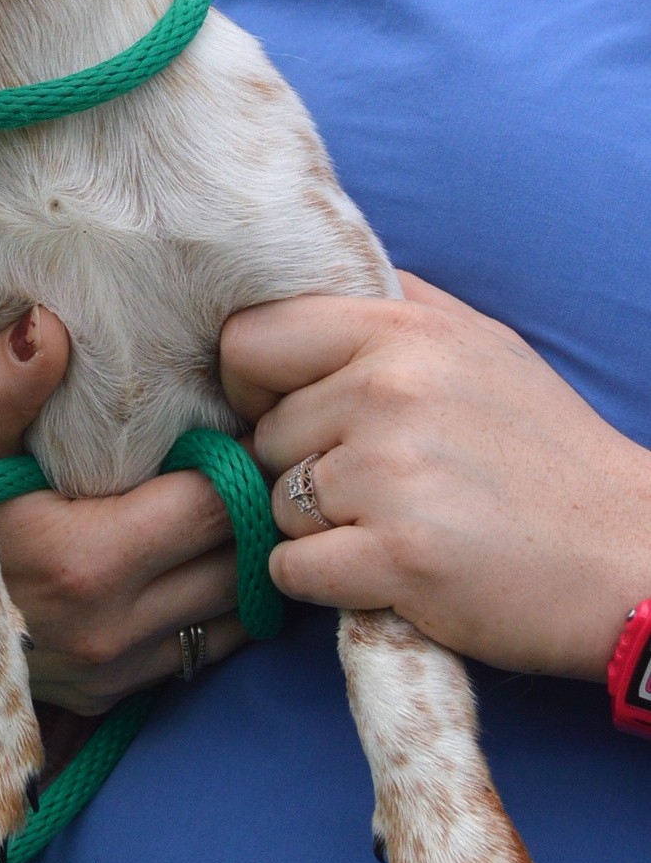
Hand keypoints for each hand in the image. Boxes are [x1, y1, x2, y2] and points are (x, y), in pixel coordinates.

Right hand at [0, 308, 246, 713]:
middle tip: (236, 457)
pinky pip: (203, 650)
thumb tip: (44, 325)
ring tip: (216, 504)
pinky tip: (186, 557)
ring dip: (235, 560)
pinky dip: (210, 606)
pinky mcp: (113, 697)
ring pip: (233, 612)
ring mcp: (114, 672)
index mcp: (85, 562)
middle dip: (244, 509)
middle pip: (237, 560)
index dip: (231, 457)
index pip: (215, 504)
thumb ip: (4, 384)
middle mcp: (109, 631)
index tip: (226, 423)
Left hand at [220, 274, 650, 681]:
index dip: (252, 384)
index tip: (290, 411)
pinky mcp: (397, 557)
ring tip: (395, 524)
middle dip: (299, 467)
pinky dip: (322, 581)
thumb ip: (395, 307)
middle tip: (376, 486)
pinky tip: (383, 572)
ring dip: (317, 528)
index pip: (250, 340)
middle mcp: (389, 392)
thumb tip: (310, 281)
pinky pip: (290, 568)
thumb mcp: (481, 344)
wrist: (632, 556)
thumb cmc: (547, 452)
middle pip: (263, 435)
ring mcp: (391, 475)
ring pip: (275, 504)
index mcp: (402, 332)